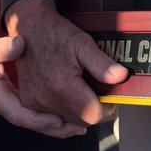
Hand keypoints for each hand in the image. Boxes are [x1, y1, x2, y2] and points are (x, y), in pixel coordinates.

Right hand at [0, 31, 87, 138]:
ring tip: (79, 126)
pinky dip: (48, 117)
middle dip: (54, 129)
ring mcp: (5, 105)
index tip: (59, 120)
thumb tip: (20, 44)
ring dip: (54, 126)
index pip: (17, 114)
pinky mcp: (11, 101)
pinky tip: (65, 115)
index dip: (39, 120)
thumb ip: (2, 47)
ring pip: (31, 121)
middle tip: (79, 129)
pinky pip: (31, 113)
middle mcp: (0, 105)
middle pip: (29, 123)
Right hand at [4, 0, 128, 126]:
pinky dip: (63, 114)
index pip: (92, 115)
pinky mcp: (28, 103)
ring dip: (79, 115)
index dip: (106, 110)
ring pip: (66, 122)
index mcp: (63, 86)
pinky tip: (70, 102)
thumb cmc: (55, 34)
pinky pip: (51, 119)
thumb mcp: (83, 43)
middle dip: (94, 112)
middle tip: (100, 96)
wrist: (29, 27)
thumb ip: (102, 64)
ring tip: (85, 97)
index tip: (111, 100)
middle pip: (80, 122)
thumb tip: (121, 77)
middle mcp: (47, 99)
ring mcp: (35, 103)